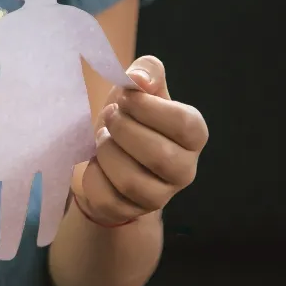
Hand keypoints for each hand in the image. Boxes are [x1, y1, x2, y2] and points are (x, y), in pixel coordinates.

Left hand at [79, 56, 208, 224]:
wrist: (105, 158)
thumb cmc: (129, 120)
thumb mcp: (138, 91)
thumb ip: (146, 73)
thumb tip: (140, 79)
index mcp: (192, 135)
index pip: (184, 124)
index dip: (149, 108)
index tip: (125, 97)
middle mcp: (184, 169)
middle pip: (158, 155)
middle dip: (124, 131)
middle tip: (109, 116)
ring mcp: (159, 196)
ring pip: (131, 180)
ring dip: (107, 153)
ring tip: (102, 139)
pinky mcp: (130, 212)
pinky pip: (107, 198)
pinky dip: (93, 176)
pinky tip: (95, 164)